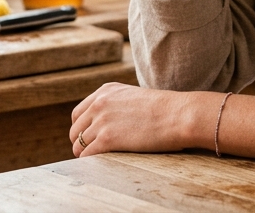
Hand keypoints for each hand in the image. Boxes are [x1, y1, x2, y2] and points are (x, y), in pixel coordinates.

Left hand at [69, 82, 207, 157]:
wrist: (178, 115)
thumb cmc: (165, 109)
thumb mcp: (135, 97)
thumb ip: (119, 105)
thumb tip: (113, 123)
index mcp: (106, 91)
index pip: (79, 113)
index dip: (82, 128)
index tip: (88, 138)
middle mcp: (99, 103)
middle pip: (76, 129)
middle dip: (81, 142)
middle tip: (90, 152)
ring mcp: (102, 121)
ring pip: (79, 143)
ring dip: (84, 154)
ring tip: (93, 160)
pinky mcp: (107, 139)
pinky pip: (87, 154)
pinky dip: (90, 161)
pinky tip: (98, 164)